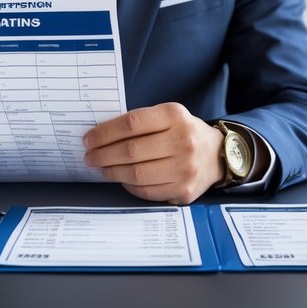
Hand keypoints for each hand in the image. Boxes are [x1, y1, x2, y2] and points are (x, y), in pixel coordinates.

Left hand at [82, 102, 224, 204]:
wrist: (217, 155)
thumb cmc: (184, 133)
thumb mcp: (168, 116)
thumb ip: (140, 123)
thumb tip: (101, 136)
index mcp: (175, 116)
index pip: (131, 123)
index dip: (105, 133)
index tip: (89, 139)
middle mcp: (183, 141)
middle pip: (131, 151)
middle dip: (103, 155)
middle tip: (89, 157)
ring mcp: (184, 168)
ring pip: (136, 174)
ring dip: (112, 172)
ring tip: (101, 168)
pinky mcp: (183, 191)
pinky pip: (146, 191)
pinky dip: (128, 186)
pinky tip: (121, 179)